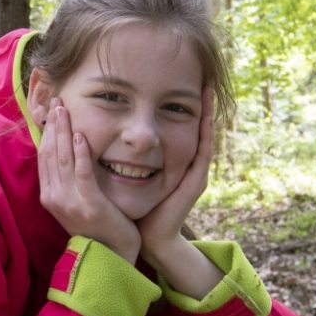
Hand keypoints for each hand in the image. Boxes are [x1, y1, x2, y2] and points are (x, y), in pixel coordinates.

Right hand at [36, 101, 141, 262]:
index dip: (47, 131)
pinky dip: (81, 153)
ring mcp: (69, 202)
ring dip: (63, 131)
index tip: (51, 110)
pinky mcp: (88, 205)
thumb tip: (69, 152)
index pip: (44, 156)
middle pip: (50, 153)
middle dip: (53, 125)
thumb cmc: (98, 227)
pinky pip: (82, 173)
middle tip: (57, 101)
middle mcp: (54, 197)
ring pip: (63, 159)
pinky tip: (81, 135)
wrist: (112, 256)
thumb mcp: (77, 201)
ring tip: (65, 110)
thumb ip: (70, 180)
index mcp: (50, 195)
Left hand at [137, 90, 212, 268]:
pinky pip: (203, 154)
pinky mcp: (195, 182)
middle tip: (204, 79)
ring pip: (204, 136)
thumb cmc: (136, 206)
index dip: (183, 106)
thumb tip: (107, 131)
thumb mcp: (130, 173)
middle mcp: (187, 164)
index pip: (179, 127)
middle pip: (196, 128)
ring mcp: (194, 172)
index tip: (182, 83)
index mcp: (173, 161)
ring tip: (208, 90)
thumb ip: (124, 154)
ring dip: (207, 113)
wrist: (150, 236)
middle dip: (201, 104)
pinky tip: (206, 118)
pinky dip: (205, 134)